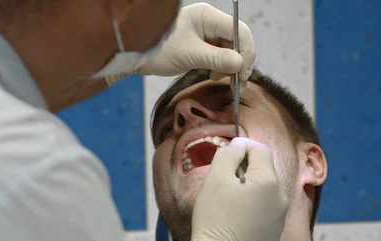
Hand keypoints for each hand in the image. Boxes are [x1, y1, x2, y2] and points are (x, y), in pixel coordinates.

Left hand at [106, 3, 254, 90]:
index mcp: (208, 16)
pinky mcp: (199, 43)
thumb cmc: (159, 50)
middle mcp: (209, 21)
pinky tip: (213, 75)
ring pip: (229, 49)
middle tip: (236, 84)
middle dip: (238, 62)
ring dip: (229, 66)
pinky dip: (220, 66)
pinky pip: (218, 54)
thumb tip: (241, 64)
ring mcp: (205, 32)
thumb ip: (217, 59)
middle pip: (237, 40)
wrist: (134, 54)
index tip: (242, 76)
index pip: (240, 32)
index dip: (246, 54)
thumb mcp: (189, 55)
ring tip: (219, 80)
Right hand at [184, 138, 287, 240]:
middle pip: (264, 170)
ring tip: (228, 202)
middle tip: (223, 180)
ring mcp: (280, 219)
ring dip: (249, 189)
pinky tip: (236, 219)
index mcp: (269, 181)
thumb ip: (229, 153)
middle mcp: (282, 198)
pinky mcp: (275, 235)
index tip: (226, 154)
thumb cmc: (214, 217)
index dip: (241, 146)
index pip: (259, 149)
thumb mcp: (216, 177)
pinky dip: (253, 209)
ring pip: (266, 191)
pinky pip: (266, 212)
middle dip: (245, 169)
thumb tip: (239, 145)